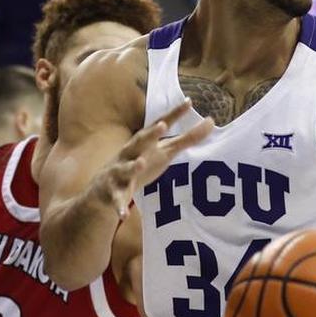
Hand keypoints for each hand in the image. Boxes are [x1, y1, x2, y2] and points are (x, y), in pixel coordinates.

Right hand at [100, 99, 212, 216]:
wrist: (105, 187)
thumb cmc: (140, 163)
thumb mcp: (163, 151)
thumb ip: (186, 138)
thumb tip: (211, 122)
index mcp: (144, 143)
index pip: (159, 126)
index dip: (174, 115)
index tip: (188, 102)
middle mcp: (131, 153)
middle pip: (139, 142)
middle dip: (150, 134)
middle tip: (162, 126)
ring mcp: (120, 172)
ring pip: (126, 169)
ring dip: (132, 166)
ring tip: (141, 162)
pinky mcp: (114, 192)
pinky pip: (118, 200)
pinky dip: (120, 206)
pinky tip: (124, 214)